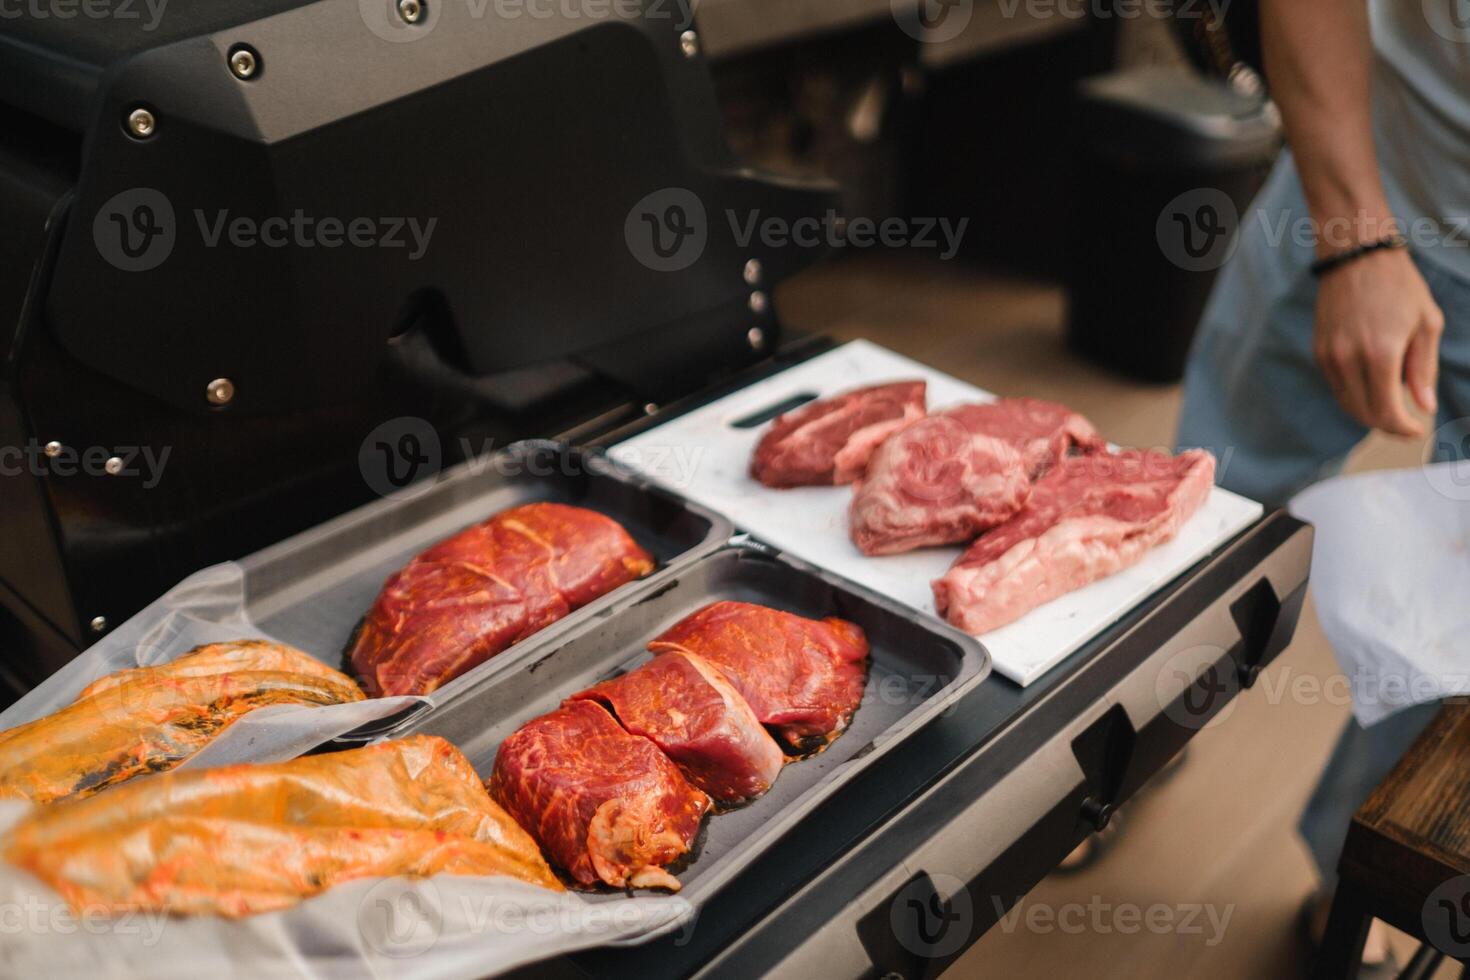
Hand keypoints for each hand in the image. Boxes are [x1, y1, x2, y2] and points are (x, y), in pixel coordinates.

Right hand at [1312, 248, 1443, 436]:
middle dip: (1387, 425)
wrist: (1356, 257)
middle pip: (1364, 413)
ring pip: (1347, 402)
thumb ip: (1424, 370)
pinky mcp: (1319, 351)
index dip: (1403, 428)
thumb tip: (1423, 407)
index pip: (1386, 411)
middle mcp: (1349, 359)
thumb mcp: (1427, 324)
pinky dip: (1355, 393)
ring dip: (1369, 412)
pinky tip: (1372, 385)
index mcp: (1380, 353)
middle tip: (1406, 423)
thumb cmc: (1399, 286)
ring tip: (1391, 406)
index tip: (1417, 429)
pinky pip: (1337, 385)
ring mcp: (1330, 356)